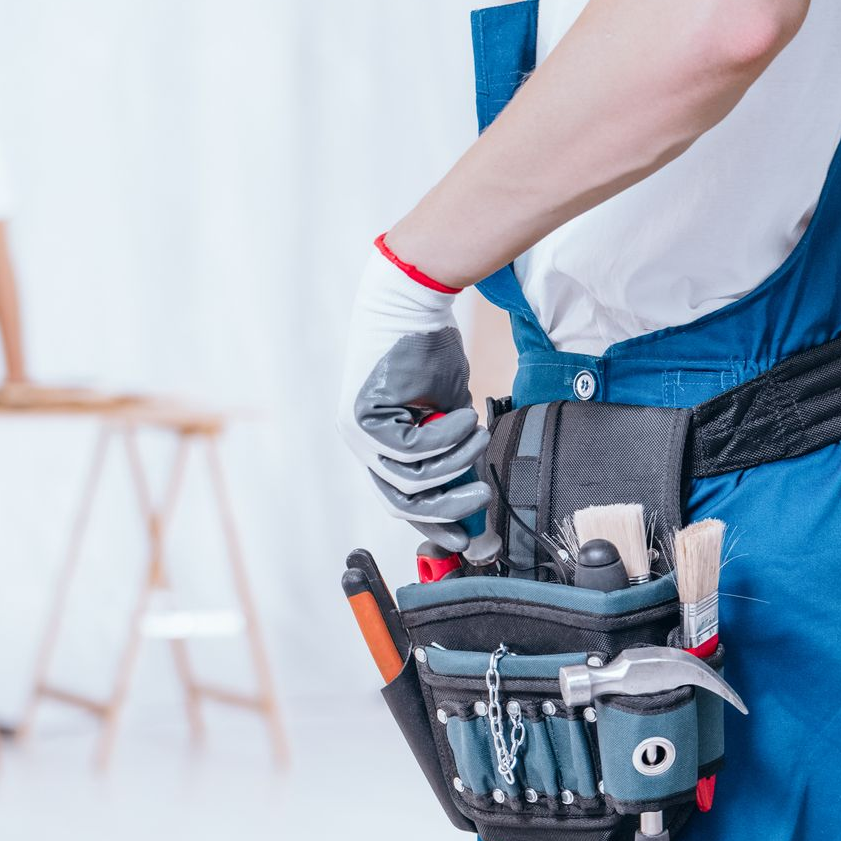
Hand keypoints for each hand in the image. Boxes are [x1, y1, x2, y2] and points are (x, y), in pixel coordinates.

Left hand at [337, 237, 490, 548]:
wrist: (411, 301)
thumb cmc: (430, 350)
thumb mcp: (449, 411)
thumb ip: (455, 453)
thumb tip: (475, 494)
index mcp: (378, 444)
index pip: (401, 497)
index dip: (435, 520)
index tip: (468, 538)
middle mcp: (361, 442)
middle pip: (400, 500)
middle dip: (447, 508)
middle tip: (483, 499)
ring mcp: (357, 431)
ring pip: (409, 478)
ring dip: (454, 462)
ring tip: (478, 436)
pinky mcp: (361, 416)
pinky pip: (411, 450)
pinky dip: (444, 439)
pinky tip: (463, 418)